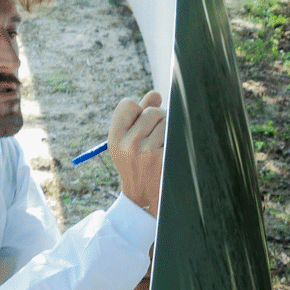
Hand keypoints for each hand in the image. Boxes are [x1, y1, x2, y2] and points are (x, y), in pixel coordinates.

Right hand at [108, 91, 164, 216]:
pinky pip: (174, 132)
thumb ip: (139, 115)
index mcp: (115, 139)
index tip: (139, 121)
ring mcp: (147, 151)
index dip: (136, 109)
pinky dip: (174, 137)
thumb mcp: (128, 141)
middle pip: (151, 111)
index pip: (127, 104)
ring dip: (168, 127)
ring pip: (166, 120)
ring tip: (162, 143)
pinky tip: (169, 150)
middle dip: (157, 118)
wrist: (145, 195)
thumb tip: (156, 94)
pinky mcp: (164, 157)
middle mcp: (129, 145)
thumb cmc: (136, 162)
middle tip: (154, 135)